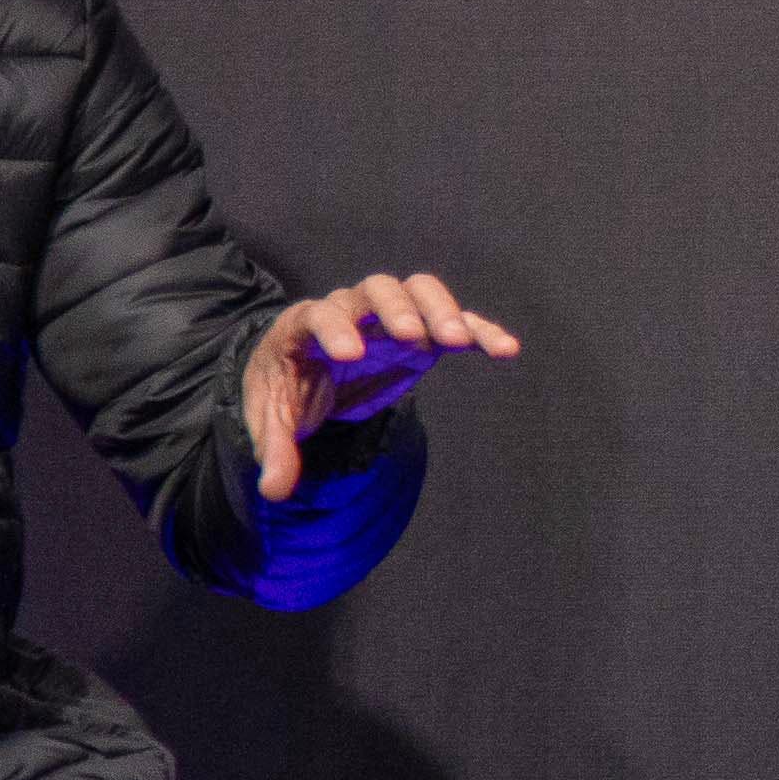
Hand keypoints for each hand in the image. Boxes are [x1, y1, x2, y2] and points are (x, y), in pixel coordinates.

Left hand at [246, 272, 519, 498]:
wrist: (304, 372)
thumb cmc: (286, 390)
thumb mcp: (272, 420)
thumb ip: (275, 450)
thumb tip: (273, 490)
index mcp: (306, 326)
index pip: (320, 315)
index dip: (335, 329)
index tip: (351, 355)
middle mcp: (350, 310)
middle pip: (376, 289)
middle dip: (397, 310)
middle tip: (414, 338)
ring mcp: (389, 318)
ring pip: (418, 292)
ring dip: (441, 310)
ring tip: (460, 342)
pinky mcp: (421, 333)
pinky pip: (454, 322)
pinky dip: (480, 330)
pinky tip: (505, 350)